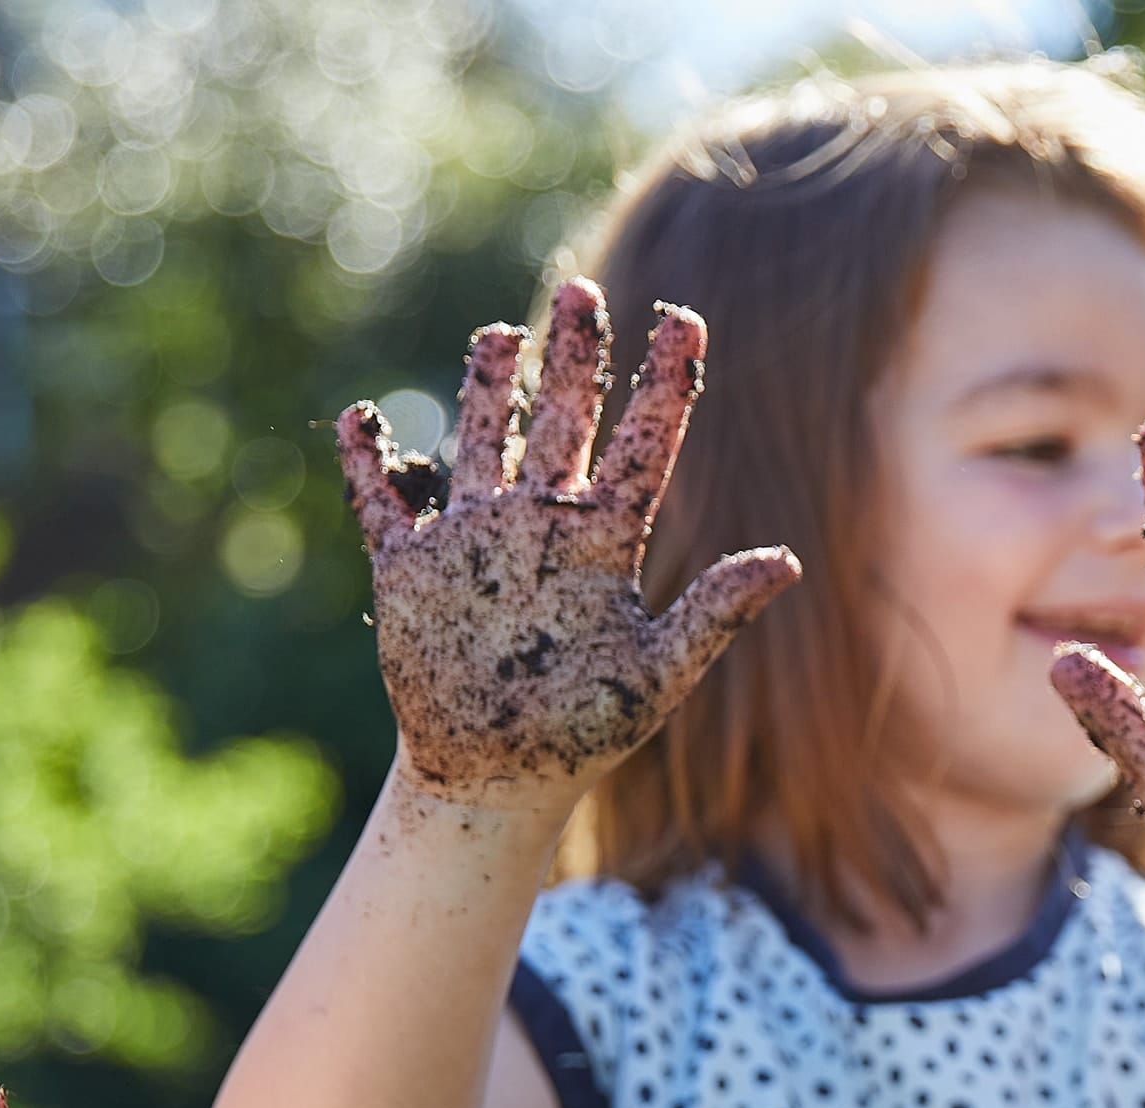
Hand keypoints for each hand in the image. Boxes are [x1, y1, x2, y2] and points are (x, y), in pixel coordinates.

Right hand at [335, 280, 799, 814]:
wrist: (500, 779)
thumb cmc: (586, 732)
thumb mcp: (660, 675)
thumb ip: (715, 614)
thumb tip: (786, 561)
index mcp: (604, 542)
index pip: (645, 444)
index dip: (666, 383)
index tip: (687, 320)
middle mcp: (542, 525)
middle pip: (563, 420)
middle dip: (572, 356)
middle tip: (584, 291)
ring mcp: (474, 540)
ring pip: (482, 441)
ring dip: (484, 386)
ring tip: (498, 332)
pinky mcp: (411, 570)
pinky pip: (383, 503)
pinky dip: (369, 464)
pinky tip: (358, 420)